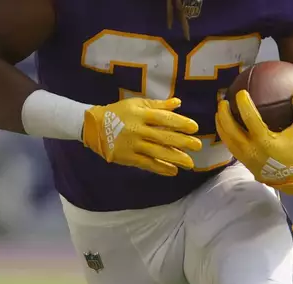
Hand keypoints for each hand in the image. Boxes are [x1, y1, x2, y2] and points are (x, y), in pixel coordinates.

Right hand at [83, 97, 201, 175]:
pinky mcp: (128, 157)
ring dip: (175, 158)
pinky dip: (161, 168)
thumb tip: (178, 103)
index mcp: (141, 114)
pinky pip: (147, 164)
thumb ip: (158, 105)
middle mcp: (138, 129)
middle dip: (183, 142)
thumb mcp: (136, 103)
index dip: (181, 123)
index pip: (164, 119)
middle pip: (163, 137)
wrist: (93, 126)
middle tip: (198, 146)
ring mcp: (132, 145)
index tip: (194, 128)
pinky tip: (173, 171)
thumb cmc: (118, 112)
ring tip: (190, 163)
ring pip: (157, 153)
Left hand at [215, 87, 292, 194]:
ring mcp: (245, 157)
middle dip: (224, 114)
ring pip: (226, 139)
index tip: (241, 93)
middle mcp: (251, 149)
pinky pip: (229, 145)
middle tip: (222, 101)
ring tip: (219, 111)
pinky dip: (225, 134)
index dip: (243, 104)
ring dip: (220, 124)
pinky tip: (224, 125)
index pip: (250, 119)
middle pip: (231, 129)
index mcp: (264, 141)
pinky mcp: (243, 161)